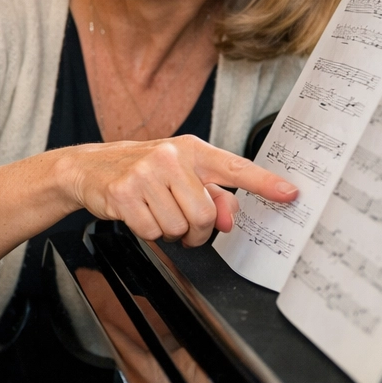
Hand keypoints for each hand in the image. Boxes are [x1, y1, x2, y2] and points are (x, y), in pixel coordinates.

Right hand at [56, 136, 296, 246]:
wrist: (90, 167)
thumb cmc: (144, 172)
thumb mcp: (180, 175)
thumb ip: (212, 195)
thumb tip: (229, 219)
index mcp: (192, 150)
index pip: (236, 167)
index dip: (265, 183)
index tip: (290, 193)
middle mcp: (170, 156)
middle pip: (206, 215)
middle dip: (197, 231)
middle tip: (183, 225)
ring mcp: (145, 173)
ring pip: (179, 227)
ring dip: (171, 232)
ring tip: (157, 214)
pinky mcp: (124, 193)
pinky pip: (152, 232)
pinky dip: (148, 232)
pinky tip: (139, 214)